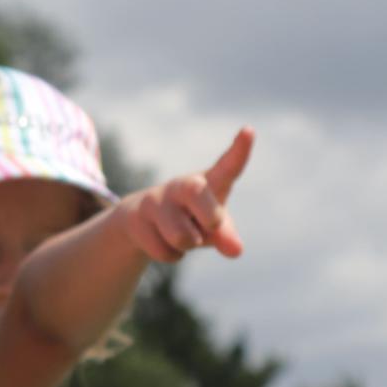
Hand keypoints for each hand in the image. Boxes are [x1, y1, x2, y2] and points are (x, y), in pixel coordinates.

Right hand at [121, 126, 252, 260]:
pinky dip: (172, 256)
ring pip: (183, 237)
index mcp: (208, 182)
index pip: (227, 167)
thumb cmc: (191, 219)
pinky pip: (166, 252)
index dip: (239, 151)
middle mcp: (183, 185)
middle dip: (210, 217)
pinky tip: (163, 242)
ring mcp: (157, 199)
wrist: (143, 222)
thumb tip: (236, 251)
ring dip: (187, 246)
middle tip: (211, 224)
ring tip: (183, 236)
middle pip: (199, 194)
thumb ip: (227, 236)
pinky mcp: (137, 218)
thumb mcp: (213, 228)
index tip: (249, 131)